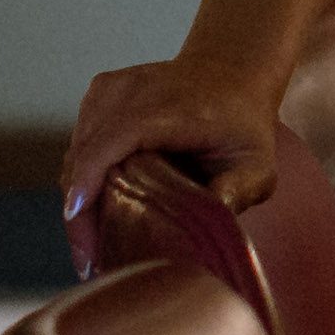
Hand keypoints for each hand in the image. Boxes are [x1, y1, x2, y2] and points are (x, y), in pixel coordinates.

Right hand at [61, 50, 283, 269]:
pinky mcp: (100, 93)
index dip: (90, 177)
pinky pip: (79, 141)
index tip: (77, 217)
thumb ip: (240, 190)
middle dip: (80, 210)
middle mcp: (135, 91)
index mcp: (172, 108)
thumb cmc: (243, 125)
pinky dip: (80, 176)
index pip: (116, 137)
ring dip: (77, 198)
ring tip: (90, 243)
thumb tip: (213, 216)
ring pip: (78, 150)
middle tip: (88, 260)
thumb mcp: (256, 165)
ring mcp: (113, 88)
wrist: (232, 74)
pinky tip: (93, 208)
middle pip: (86, 151)